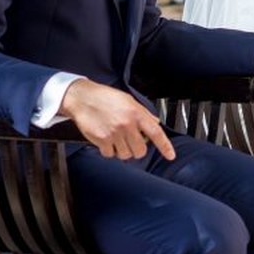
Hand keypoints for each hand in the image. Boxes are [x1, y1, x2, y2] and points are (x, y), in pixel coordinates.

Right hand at [59, 78, 175, 160]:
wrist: (83, 98)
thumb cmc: (104, 97)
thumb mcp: (129, 100)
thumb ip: (143, 113)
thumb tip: (155, 123)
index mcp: (136, 114)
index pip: (156, 133)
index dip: (165, 146)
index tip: (170, 155)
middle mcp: (127, 124)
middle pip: (140, 150)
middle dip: (137, 149)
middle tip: (130, 141)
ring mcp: (114, 133)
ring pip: (126, 155)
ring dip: (122, 150)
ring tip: (117, 138)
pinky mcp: (102, 140)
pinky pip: (110, 155)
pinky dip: (109, 150)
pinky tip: (107, 140)